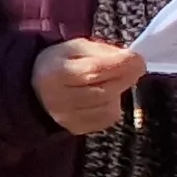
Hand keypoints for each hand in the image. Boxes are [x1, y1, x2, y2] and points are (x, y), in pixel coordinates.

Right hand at [31, 37, 146, 134]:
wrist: (38, 89)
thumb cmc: (61, 64)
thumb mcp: (76, 48)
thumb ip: (102, 51)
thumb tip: (130, 59)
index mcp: (55, 73)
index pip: (93, 71)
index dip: (121, 65)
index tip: (138, 58)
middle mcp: (59, 100)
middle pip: (105, 90)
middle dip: (125, 77)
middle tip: (133, 67)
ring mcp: (67, 118)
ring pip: (109, 106)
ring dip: (117, 91)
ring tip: (109, 81)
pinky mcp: (76, 129)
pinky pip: (107, 118)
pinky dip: (112, 105)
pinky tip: (104, 96)